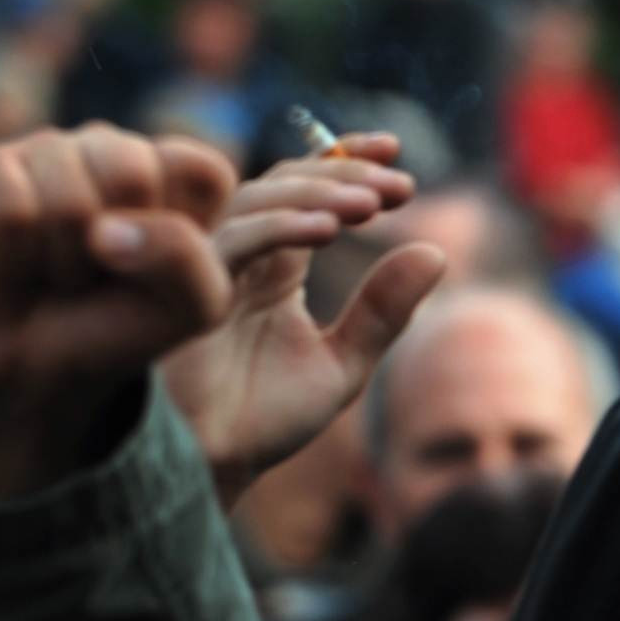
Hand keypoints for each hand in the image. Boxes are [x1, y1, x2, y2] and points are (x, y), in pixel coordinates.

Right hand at [0, 125, 237, 504]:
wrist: (28, 375)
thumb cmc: (114, 332)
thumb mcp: (186, 311)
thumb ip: (189, 260)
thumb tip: (106, 227)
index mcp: (171, 174)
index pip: (203, 170)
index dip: (183, 233)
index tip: (158, 272)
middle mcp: (108, 150)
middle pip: (131, 169)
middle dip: (116, 247)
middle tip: (97, 275)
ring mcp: (43, 153)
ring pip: (65, 190)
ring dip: (61, 260)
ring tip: (53, 274)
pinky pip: (7, 208)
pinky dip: (12, 259)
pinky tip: (10, 266)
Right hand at [158, 134, 446, 504]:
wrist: (213, 468)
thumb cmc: (264, 422)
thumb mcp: (342, 364)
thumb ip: (384, 311)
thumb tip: (435, 251)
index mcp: (271, 267)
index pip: (306, 194)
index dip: (345, 160)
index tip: (395, 152)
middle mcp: (236, 256)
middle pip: (284, 186)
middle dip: (343, 174)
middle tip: (399, 184)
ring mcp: (206, 267)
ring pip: (257, 202)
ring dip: (319, 195)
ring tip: (376, 203)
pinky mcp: (184, 288)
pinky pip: (232, 240)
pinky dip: (281, 227)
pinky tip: (330, 231)